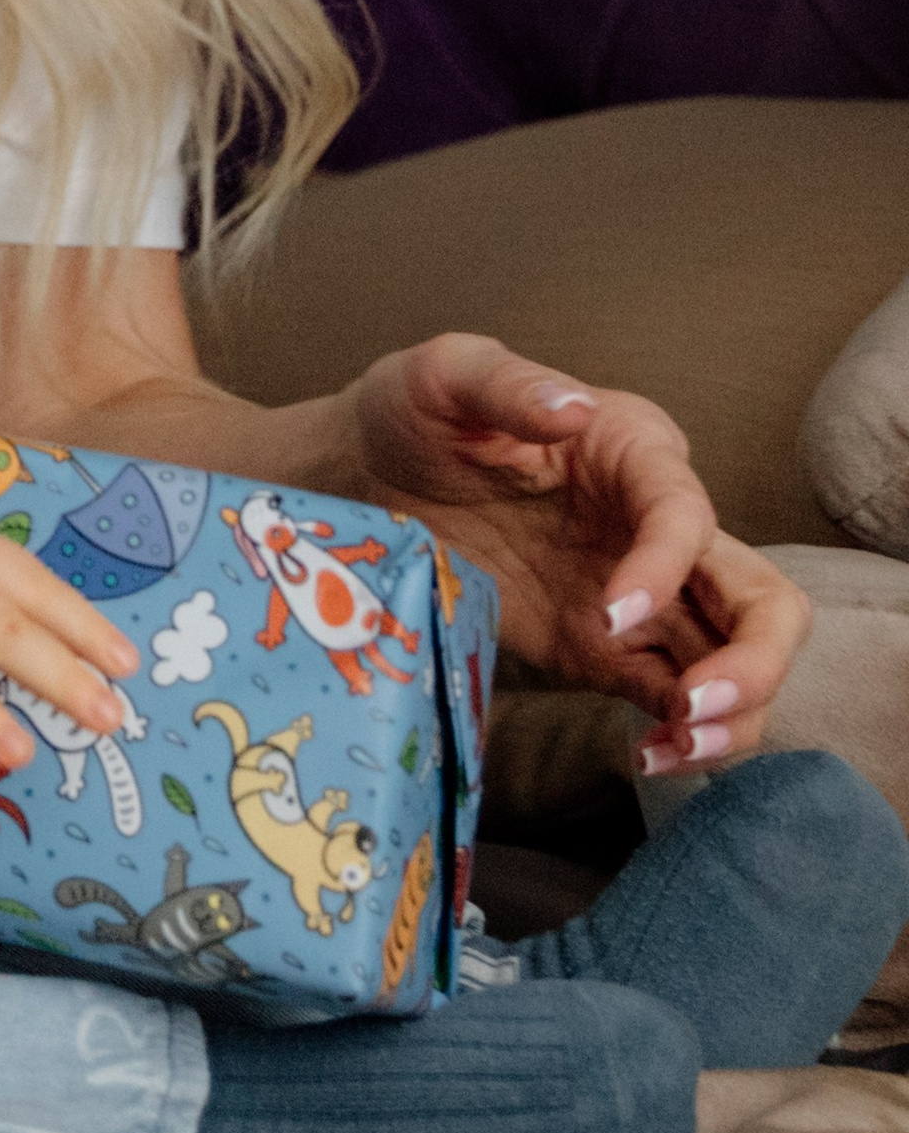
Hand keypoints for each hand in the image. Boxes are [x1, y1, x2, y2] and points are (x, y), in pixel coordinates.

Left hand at [344, 332, 810, 770]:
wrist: (369, 474)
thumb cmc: (416, 410)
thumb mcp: (443, 375)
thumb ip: (505, 383)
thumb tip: (573, 407)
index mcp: (634, 451)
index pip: (688, 516)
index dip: (666, 569)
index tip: (609, 615)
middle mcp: (659, 526)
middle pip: (764, 599)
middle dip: (755, 661)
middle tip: (694, 709)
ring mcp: (641, 596)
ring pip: (738, 660)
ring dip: (732, 714)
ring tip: (674, 748)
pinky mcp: (606, 650)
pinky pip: (673, 697)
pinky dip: (682, 735)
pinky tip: (648, 757)